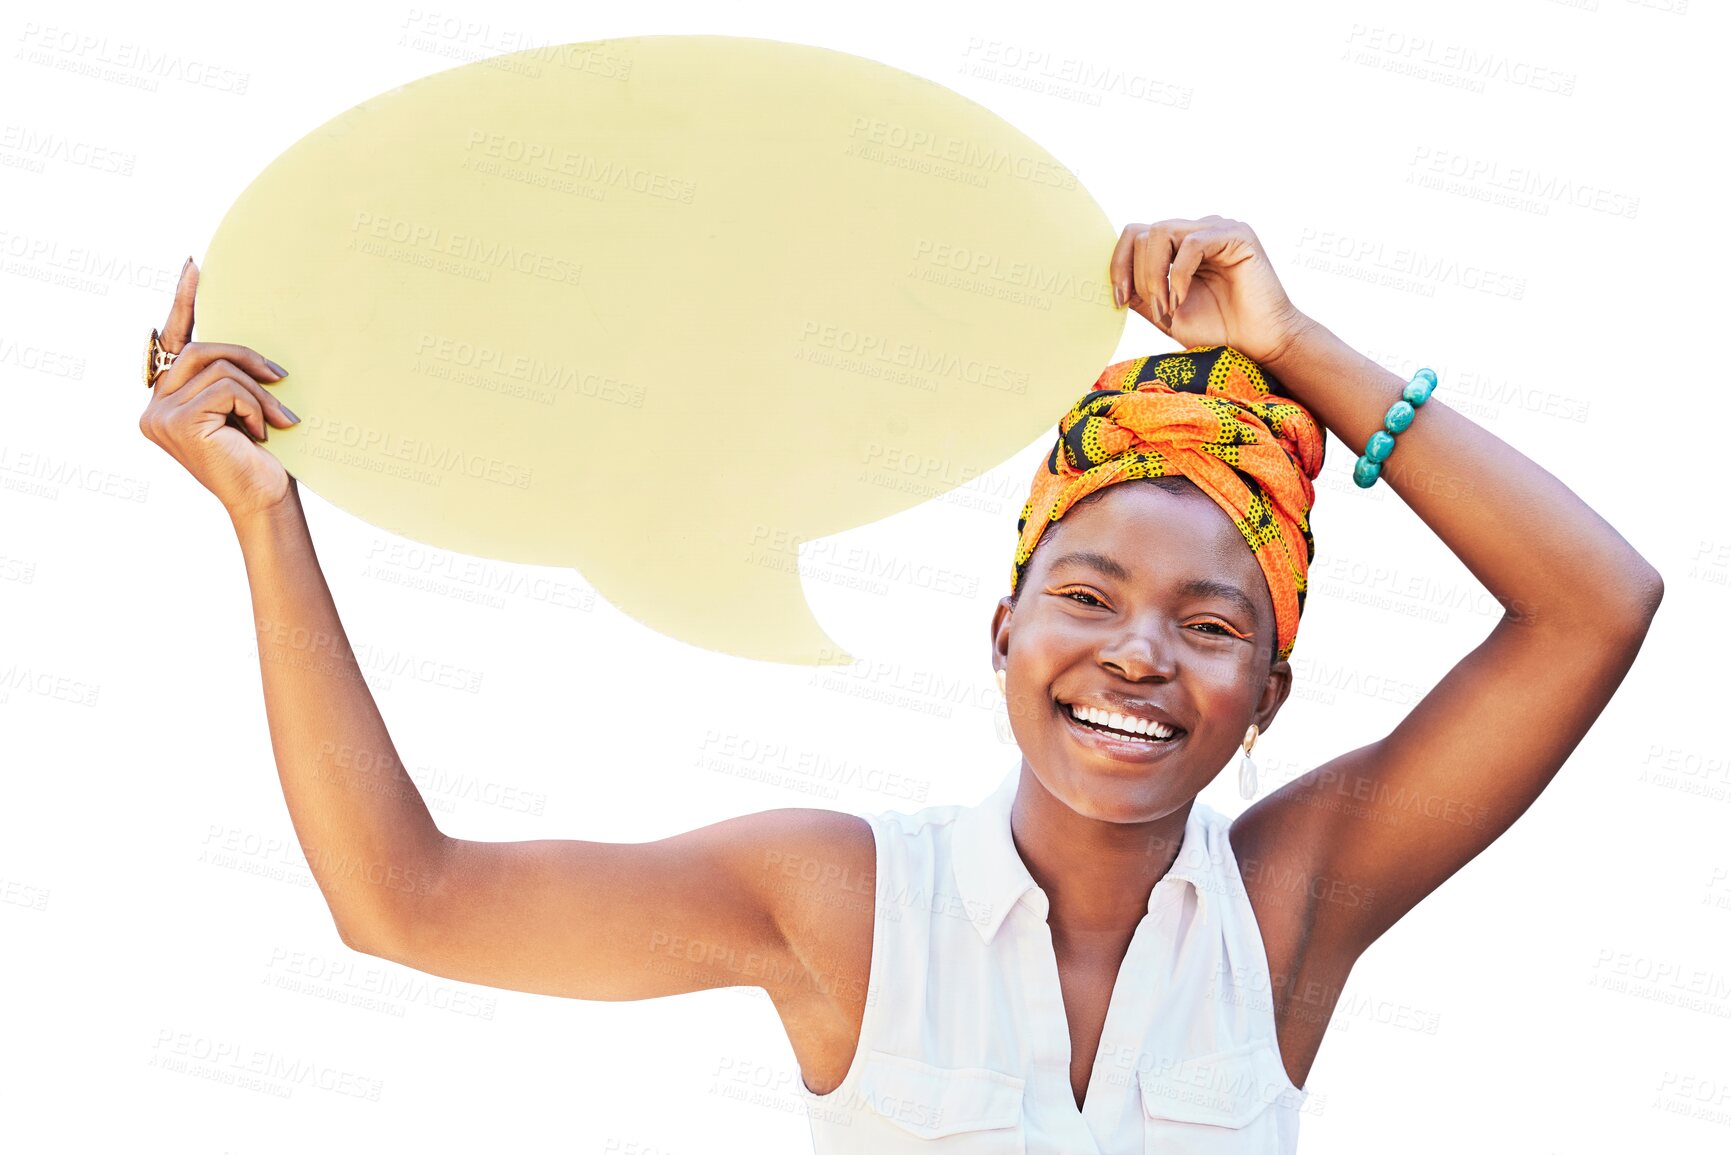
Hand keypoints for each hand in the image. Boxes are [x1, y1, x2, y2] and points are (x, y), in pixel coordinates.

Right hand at [138, 259, 301, 521]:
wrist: (267, 501)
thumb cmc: (263, 458)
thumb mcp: (244, 407)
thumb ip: (228, 376)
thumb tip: (240, 339)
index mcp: (167, 399)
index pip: (175, 343)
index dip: (184, 302)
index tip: (194, 266)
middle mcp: (154, 406)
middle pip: (200, 349)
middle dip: (246, 357)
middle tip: (281, 376)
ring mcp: (159, 415)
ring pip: (217, 368)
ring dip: (258, 391)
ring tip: (280, 419)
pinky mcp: (177, 422)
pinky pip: (225, 389)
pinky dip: (253, 406)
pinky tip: (261, 434)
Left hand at [1110, 216, 1315, 365]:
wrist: (1257, 345)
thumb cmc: (1216, 330)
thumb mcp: (1163, 311)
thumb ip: (1139, 291)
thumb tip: (1107, 281)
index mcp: (1177, 246)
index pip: (1134, 235)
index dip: (1118, 265)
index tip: (1119, 301)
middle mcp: (1195, 231)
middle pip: (1142, 233)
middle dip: (1138, 276)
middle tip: (1156, 310)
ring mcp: (1216, 229)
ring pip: (1162, 231)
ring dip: (1155, 275)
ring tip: (1169, 307)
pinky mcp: (1237, 235)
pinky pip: (1192, 243)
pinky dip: (1179, 274)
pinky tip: (1182, 298)